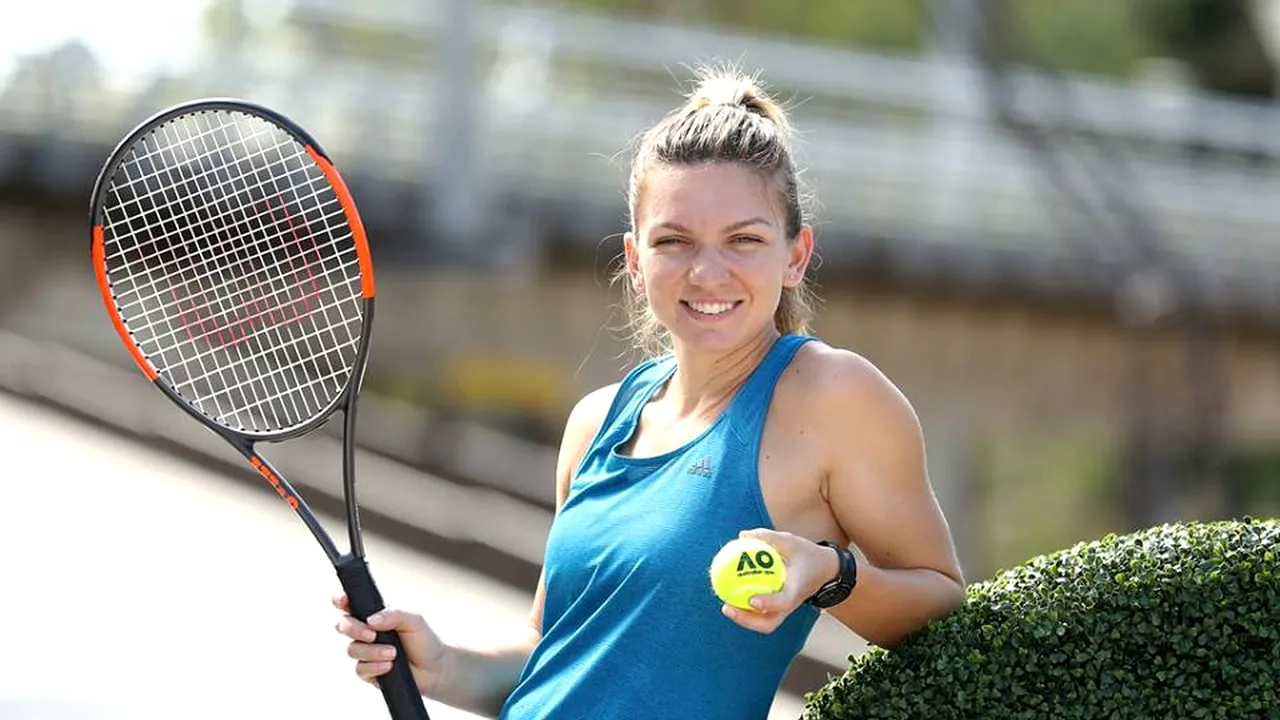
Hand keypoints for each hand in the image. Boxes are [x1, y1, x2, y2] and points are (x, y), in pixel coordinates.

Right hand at [333, 594, 447, 695]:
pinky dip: (374, 667)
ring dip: (372, 651)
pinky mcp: (368, 672)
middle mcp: (366, 632)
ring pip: (352, 649)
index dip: (341, 600)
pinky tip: (389, 666)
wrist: (435, 669)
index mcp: (375, 615)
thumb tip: (371, 620)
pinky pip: (360, 669)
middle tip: (372, 634)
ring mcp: (365, 652)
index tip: (342, 600)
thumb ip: (393, 614)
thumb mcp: (414, 620)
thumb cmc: (424, 640)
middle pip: (342, 625)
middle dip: (353, 628)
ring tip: (393, 653)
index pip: (351, 604)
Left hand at [719, 529, 839, 633]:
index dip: (768, 603)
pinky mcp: (780, 609)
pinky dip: (747, 610)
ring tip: (725, 606)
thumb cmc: (807, 554)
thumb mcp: (791, 541)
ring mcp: (785, 609)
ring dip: (745, 619)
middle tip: (727, 607)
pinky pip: (762, 614)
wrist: (825, 569)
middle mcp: (791, 604)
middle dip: (747, 620)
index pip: (784, 601)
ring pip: (765, 623)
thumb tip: (742, 535)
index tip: (752, 600)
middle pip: (769, 623)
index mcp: (797, 590)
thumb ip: (768, 537)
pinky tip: (731, 597)